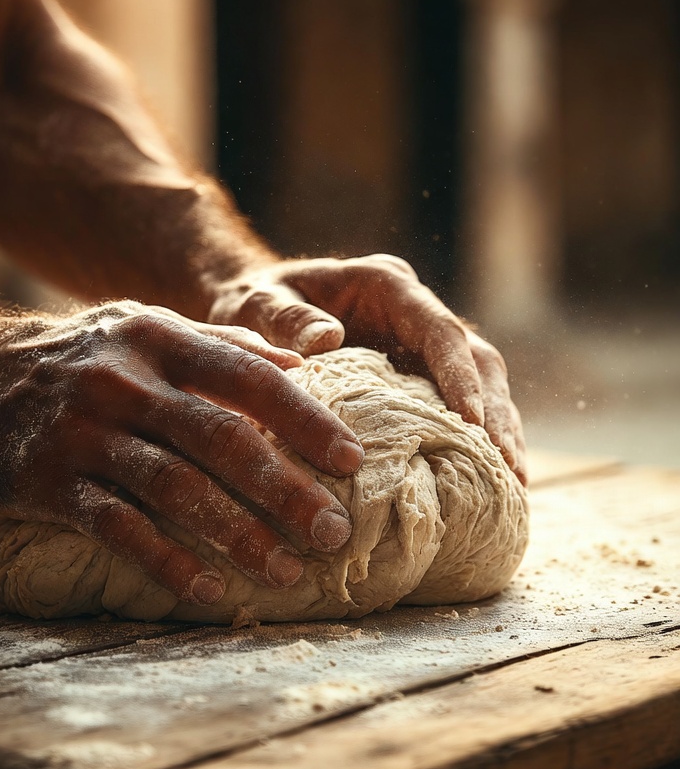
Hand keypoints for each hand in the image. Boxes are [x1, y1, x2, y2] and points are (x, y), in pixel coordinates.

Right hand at [0, 302, 364, 604]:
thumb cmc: (79, 354)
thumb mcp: (143, 327)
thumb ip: (221, 344)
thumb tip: (300, 364)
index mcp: (158, 337)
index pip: (248, 375)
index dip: (305, 419)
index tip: (351, 459)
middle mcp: (124, 381)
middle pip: (221, 438)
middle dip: (284, 489)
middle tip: (332, 532)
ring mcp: (84, 433)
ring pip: (175, 489)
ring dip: (238, 535)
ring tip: (286, 571)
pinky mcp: (49, 483)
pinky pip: (119, 528)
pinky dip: (168, 561)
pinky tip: (209, 590)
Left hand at [208, 255, 526, 483]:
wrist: (255, 304)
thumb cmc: (255, 300)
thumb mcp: (257, 302)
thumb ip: (286, 319)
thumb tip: (327, 341)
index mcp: (386, 284)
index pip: (438, 330)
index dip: (459, 375)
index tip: (470, 420)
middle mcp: (415, 311)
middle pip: (477, 358)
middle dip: (496, 412)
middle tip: (510, 467)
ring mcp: (421, 345)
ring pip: (481, 384)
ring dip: (499, 431)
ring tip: (513, 484)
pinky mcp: (419, 376)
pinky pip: (458, 408)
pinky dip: (476, 441)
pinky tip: (486, 482)